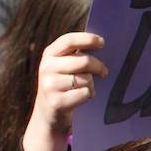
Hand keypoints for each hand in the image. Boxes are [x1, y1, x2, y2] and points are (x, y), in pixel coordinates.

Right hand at [21, 32, 108, 150]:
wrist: (48, 111)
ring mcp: (49, 86)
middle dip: (98, 66)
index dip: (88, 39)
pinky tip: (82, 97)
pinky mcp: (56, 102)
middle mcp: (46, 68)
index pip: (69, 40)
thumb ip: (76, 53)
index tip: (102, 43)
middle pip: (83, 61)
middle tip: (104, 72)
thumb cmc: (63, 83)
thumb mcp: (63, 64)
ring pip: (85, 79)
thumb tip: (101, 42)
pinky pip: (84, 93)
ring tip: (87, 88)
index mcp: (49, 54)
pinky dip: (88, 95)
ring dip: (91, 84)